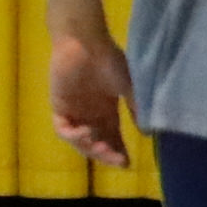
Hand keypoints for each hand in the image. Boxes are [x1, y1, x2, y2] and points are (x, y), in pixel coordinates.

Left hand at [49, 27, 134, 166]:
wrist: (86, 43)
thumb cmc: (108, 60)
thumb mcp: (128, 86)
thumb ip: (135, 108)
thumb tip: (146, 133)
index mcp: (107, 112)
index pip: (112, 139)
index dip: (118, 153)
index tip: (127, 164)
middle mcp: (90, 115)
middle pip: (97, 144)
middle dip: (107, 155)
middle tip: (117, 160)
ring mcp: (74, 112)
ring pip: (80, 141)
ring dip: (91, 149)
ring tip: (103, 148)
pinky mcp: (59, 106)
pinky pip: (63, 129)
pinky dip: (74, 136)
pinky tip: (87, 132)